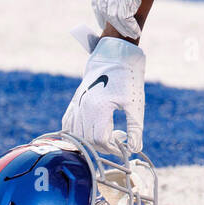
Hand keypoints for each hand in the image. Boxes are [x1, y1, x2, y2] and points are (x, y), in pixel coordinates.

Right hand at [62, 35, 146, 151]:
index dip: (112, 148)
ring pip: (77, 135)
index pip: (100, 140)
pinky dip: (76, 133)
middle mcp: (83, 108)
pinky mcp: (75, 101)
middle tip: (119, 140)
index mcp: (99, 108)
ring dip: (91, 141)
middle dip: (104, 146)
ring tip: (109, 135)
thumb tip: (134, 149)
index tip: (124, 148)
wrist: (115, 55)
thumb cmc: (128, 78)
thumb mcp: (135, 104)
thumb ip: (135, 129)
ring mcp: (77, 104)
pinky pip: (68, 123)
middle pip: (88, 140)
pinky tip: (89, 133)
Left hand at [90, 0, 184, 40]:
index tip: (102, 18)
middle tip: (116, 30)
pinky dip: (128, 25)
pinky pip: (124, 14)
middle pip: (103, 4)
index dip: (99, 8)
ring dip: (121, 26)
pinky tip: (134, 30)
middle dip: (108, 20)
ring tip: (129, 33)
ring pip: (112, 12)